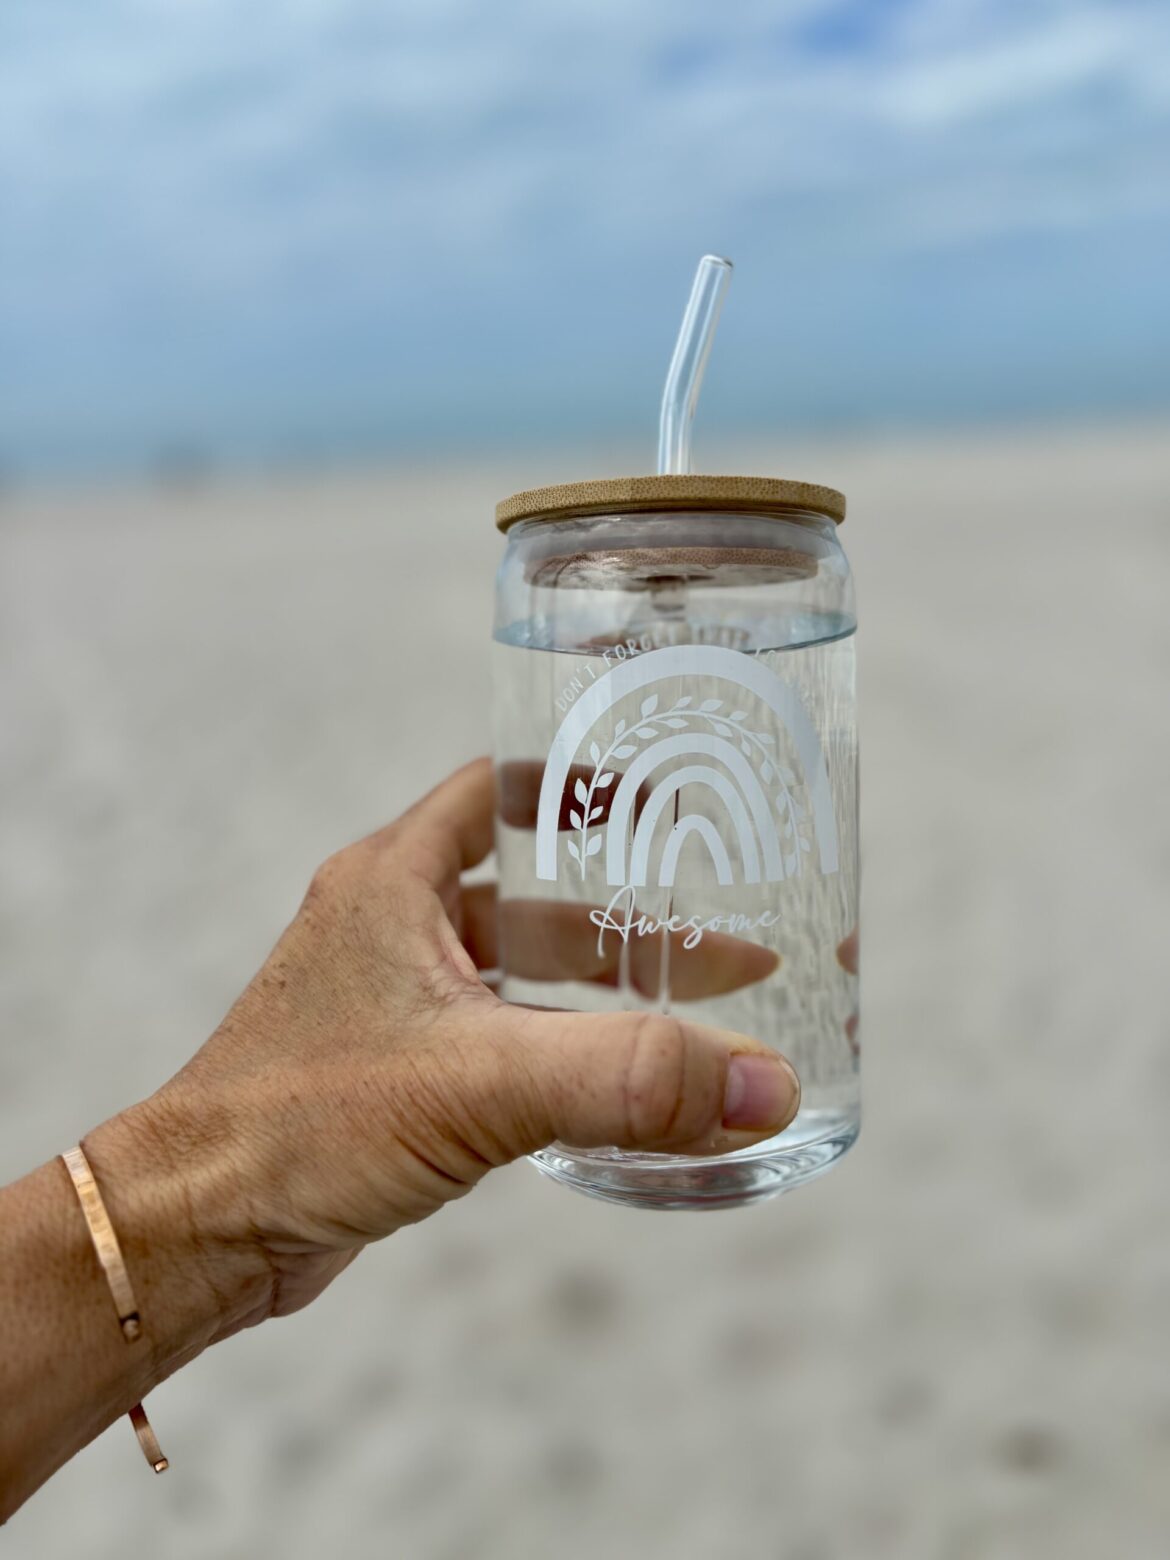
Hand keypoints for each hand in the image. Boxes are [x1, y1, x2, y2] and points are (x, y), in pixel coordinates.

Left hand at [102, 759, 799, 1330]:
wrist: (195, 1230)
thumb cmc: (301, 1125)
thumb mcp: (480, 1082)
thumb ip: (627, 1079)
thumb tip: (765, 1084)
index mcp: (396, 880)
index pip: (501, 787)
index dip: (586, 784)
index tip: (669, 798)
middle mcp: (392, 926)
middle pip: (536, 896)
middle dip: (631, 919)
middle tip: (732, 943)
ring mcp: (391, 1002)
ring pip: (523, 977)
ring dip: (606, 993)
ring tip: (704, 1019)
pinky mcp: (396, 1072)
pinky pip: (503, 1041)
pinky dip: (565, 1051)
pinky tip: (624, 1086)